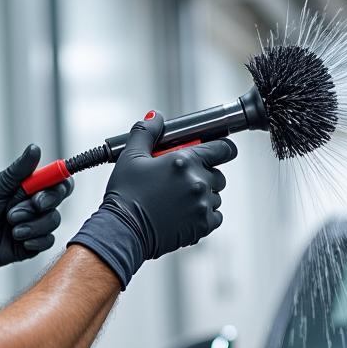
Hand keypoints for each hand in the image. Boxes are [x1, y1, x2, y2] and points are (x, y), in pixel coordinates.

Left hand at [0, 145, 73, 289]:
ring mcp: (36, 224)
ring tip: (10, 225)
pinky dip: (34, 239)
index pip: (56, 179)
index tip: (54, 183)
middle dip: (47, 200)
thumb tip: (35, 148)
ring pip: (53, 220)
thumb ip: (18, 171)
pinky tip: (17, 239)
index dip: (61, 179)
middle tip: (33, 203)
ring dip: (32, 222)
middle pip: (59, 197)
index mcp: (28, 186)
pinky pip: (48, 240)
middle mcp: (35, 204)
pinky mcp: (35, 244)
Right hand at [68, 112, 236, 288]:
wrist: (123, 231)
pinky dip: (204, 215)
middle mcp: (198, 182)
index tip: (215, 153)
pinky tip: (184, 214)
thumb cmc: (125, 195)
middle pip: (218, 174)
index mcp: (185, 161)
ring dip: (203, 196)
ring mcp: (202, 205)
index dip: (221, 149)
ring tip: (178, 199)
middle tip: (182, 180)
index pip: (223, 148)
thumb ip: (146, 132)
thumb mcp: (131, 157)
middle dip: (205, 175)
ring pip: (215, 197)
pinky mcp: (202, 226)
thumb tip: (155, 117)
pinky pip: (215, 217)